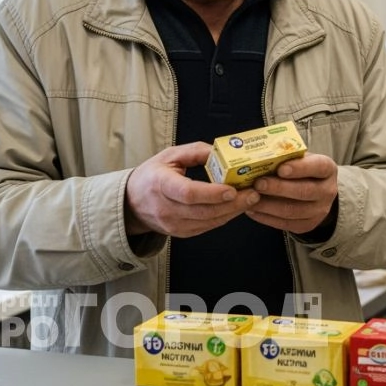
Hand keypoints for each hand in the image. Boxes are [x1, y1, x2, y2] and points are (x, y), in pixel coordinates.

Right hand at [124, 143, 258, 237]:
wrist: (132, 202)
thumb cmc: (153, 175)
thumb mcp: (170, 155)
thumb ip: (197, 151)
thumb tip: (223, 152)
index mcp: (160, 184)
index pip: (188, 193)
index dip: (211, 193)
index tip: (232, 189)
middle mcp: (165, 208)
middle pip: (203, 211)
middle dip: (232, 204)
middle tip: (253, 193)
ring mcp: (172, 224)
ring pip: (208, 222)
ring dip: (233, 211)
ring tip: (251, 199)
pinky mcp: (181, 233)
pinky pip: (207, 227)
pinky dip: (224, 217)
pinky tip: (237, 207)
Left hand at [247, 154, 339, 234]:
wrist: (316, 193)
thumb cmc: (301, 170)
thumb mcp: (300, 158)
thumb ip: (286, 157)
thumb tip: (259, 156)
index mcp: (327, 169)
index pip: (318, 167)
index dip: (300, 168)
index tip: (280, 169)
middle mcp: (327, 191)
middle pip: (304, 191)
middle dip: (278, 188)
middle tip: (258, 184)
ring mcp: (319, 211)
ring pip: (292, 211)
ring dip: (268, 205)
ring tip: (250, 198)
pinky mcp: (307, 225)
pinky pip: (285, 224)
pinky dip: (266, 218)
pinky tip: (252, 210)